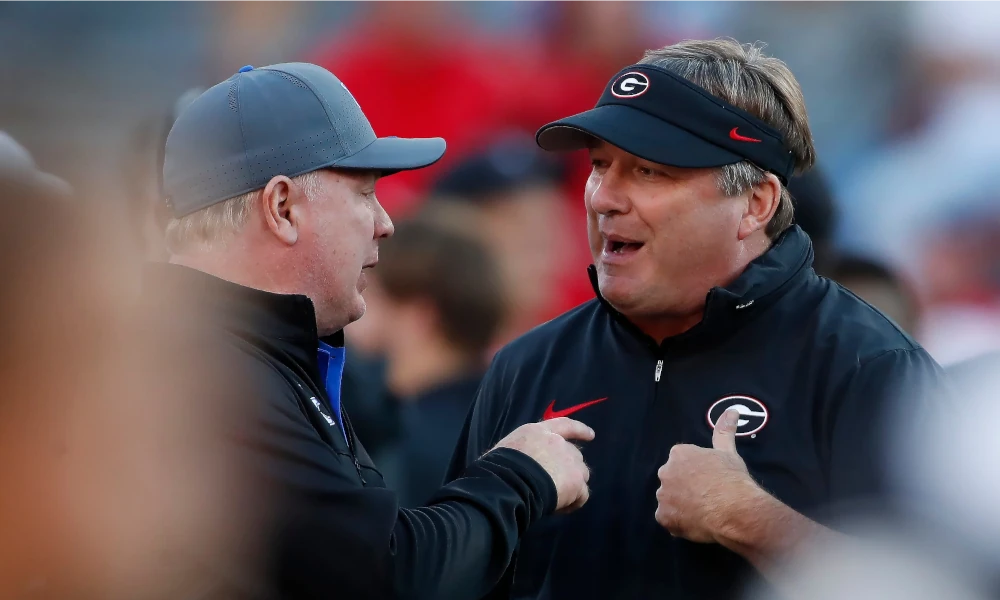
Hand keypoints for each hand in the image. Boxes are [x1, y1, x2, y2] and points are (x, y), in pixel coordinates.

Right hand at [494, 418, 593, 512]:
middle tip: (556, 484)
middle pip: (574, 454)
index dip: (579, 430)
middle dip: (569, 468)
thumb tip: (517, 462)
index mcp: (539, 432)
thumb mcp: (507, 449)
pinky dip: (573, 503)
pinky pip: (582, 495)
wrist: (510, 482)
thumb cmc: (499, 467)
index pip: (564, 425)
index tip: (591, 435)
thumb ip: (520, 452)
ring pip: (581, 475)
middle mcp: (558, 443)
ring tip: (555, 499)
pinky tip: (559, 509)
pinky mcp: (576, 482)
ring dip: (572, 486)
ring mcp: (570, 462)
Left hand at [654, 408, 761, 542]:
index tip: (709, 479)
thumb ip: (724, 431)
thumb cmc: (731, 478)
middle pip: (673, 479)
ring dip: (680, 505)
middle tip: (706, 496)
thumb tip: (732, 410)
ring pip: (669, 500)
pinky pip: (668, 519)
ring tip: (702, 511)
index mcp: (679, 454)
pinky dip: (678, 522)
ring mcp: (663, 496)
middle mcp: (666, 472)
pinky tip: (695, 522)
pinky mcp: (663, 517)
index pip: (682, 461)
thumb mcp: (728, 452)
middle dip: (685, 487)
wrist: (733, 509)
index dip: (696, 471)